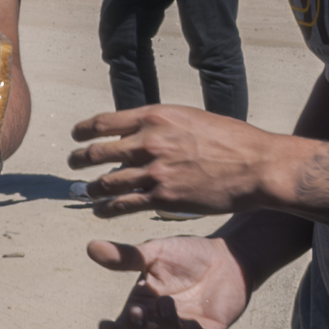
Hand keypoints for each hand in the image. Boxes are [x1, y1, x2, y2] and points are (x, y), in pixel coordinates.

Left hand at [69, 102, 281, 216]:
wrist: (256, 165)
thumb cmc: (231, 139)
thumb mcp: (191, 118)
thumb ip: (162, 124)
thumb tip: (141, 130)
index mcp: (156, 117)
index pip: (104, 122)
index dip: (84, 130)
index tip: (76, 135)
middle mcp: (149, 142)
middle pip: (99, 152)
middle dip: (80, 159)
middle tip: (73, 164)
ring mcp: (155, 171)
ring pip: (107, 182)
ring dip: (92, 189)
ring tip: (87, 192)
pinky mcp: (163, 197)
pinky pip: (124, 204)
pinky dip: (108, 208)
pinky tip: (101, 211)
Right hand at [88, 235, 251, 328]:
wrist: (226, 255)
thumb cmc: (186, 255)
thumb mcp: (154, 252)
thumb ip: (126, 255)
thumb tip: (91, 247)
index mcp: (142, 306)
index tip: (106, 325)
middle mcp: (159, 323)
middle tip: (139, 312)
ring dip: (165, 326)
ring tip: (168, 302)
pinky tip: (192, 325)